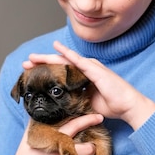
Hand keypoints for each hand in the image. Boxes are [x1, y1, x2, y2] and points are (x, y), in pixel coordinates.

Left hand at [24, 40, 154, 129]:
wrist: (128, 106)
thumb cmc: (112, 106)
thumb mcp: (87, 104)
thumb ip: (76, 100)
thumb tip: (62, 105)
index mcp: (83, 77)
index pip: (60, 72)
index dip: (45, 71)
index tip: (30, 72)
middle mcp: (86, 69)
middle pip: (59, 64)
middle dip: (41, 63)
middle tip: (25, 63)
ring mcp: (90, 67)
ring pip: (64, 60)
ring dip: (48, 58)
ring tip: (32, 57)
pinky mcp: (95, 69)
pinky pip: (78, 60)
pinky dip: (67, 53)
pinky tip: (56, 48)